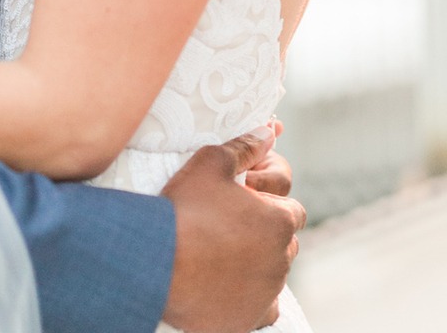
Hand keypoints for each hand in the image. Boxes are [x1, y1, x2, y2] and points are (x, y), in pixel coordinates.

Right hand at [161, 129, 305, 332]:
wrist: (154, 261)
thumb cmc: (185, 207)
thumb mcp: (211, 162)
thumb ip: (245, 147)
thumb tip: (270, 132)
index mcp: (279, 219)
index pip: (291, 208)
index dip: (269, 199)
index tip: (244, 198)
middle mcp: (281, 259)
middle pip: (285, 241)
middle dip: (265, 230)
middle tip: (230, 222)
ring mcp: (266, 292)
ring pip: (274, 273)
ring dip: (258, 261)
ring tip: (222, 249)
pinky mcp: (248, 319)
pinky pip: (264, 308)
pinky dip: (252, 296)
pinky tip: (229, 282)